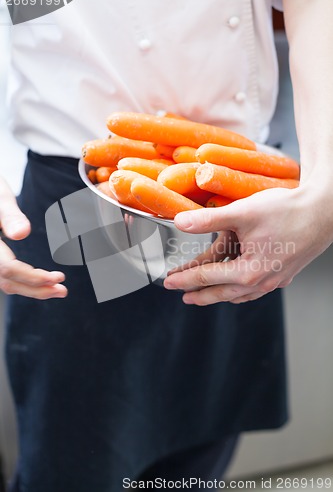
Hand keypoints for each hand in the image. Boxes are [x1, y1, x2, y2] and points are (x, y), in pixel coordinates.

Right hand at [0, 177, 66, 298]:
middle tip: (63, 291)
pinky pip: (4, 277)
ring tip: (56, 289)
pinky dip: (23, 282)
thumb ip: (10, 215)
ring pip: (4, 282)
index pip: (8, 269)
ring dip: (31, 289)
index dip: (33, 277)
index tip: (59, 277)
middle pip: (6, 281)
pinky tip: (41, 282)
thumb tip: (22, 233)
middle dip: (36, 289)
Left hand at [164, 185, 332, 304]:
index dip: (185, 279)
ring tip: (206, 295)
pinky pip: (255, 289)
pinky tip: (237, 287)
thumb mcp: (242, 213)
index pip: (206, 278)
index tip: (169, 282)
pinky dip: (240, 290)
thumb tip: (180, 222)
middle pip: (222, 293)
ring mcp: (274, 280)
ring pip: (239, 294)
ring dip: (220, 294)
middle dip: (200, 295)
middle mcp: (261, 281)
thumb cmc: (287, 211)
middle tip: (183, 296)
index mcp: (248, 271)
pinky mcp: (284, 274)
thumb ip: (208, 220)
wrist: (323, 212)